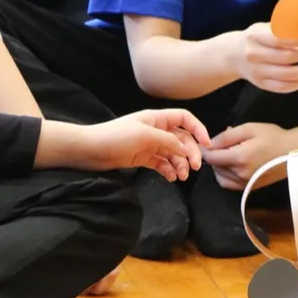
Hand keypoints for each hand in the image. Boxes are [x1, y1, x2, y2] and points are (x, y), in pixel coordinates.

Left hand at [69, 111, 209, 179]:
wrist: (90, 150)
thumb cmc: (115, 136)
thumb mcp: (145, 135)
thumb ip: (168, 141)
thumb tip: (186, 149)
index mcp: (157, 119)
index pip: (185, 119)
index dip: (198, 129)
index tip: (206, 145)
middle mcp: (156, 130)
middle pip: (182, 139)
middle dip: (190, 153)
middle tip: (194, 168)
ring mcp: (149, 144)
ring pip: (173, 153)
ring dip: (180, 164)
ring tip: (181, 177)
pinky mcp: (143, 157)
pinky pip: (162, 163)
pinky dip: (169, 170)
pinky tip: (171, 178)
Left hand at [205, 122, 296, 190]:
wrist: (292, 152)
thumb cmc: (272, 137)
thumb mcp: (249, 128)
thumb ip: (226, 136)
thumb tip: (208, 144)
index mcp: (239, 157)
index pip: (210, 157)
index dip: (205, 149)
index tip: (208, 142)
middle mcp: (240, 174)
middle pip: (214, 166)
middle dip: (214, 155)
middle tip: (226, 143)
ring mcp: (244, 183)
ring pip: (219, 176)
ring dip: (219, 165)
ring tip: (230, 153)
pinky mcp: (249, 188)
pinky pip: (228, 184)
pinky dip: (225, 175)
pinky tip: (232, 165)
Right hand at [233, 23, 297, 93]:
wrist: (232, 55)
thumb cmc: (256, 39)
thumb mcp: (265, 28)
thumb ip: (287, 31)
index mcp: (255, 36)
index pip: (281, 39)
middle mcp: (254, 54)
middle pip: (286, 57)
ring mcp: (257, 71)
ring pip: (286, 75)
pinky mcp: (260, 84)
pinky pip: (282, 87)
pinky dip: (297, 84)